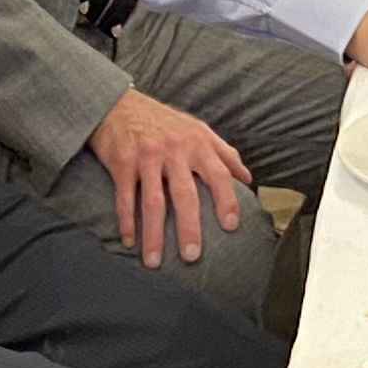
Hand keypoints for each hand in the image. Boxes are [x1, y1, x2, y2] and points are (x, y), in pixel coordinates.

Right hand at [88, 87, 252, 268]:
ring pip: (152, 201)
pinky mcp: (122, 162)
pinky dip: (127, 222)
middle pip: (185, 194)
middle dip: (189, 227)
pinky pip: (125, 197)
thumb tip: (247, 179)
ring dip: (153, 234)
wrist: (119, 105)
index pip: (219, 174)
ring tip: (154, 261)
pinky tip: (129, 241)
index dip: (227, 201)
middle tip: (192, 256)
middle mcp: (174, 149)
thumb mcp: (199, 130)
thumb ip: (224, 154)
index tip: (231, 226)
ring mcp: (147, 156)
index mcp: (198, 143)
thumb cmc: (164, 122)